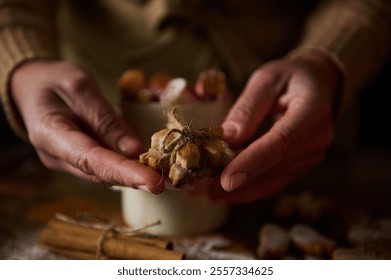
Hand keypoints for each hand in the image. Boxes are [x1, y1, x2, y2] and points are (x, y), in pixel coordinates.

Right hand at [10, 60, 163, 192]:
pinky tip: (151, 167)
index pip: (92, 159)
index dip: (124, 172)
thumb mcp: (80, 88)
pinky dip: (128, 168)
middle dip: (137, 178)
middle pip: (101, 173)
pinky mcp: (80, 159)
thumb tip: (134, 149)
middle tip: (172, 182)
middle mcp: (57, 157)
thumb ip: (105, 120)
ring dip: (136, 176)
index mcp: (51, 135)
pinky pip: (105, 166)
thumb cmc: (52, 80)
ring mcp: (68, 162)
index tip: (153, 181)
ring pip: (104, 174)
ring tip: (169, 177)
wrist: (32, 85)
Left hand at [210, 52, 340, 202]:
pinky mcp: (301, 164)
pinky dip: (248, 190)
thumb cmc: (290, 76)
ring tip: (203, 192)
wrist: (317, 84)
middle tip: (199, 186)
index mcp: (312, 110)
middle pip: (272, 164)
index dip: (254, 161)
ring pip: (270, 177)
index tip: (227, 179)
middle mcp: (316, 138)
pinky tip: (223, 195)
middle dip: (234, 177)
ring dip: (237, 188)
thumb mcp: (266, 80)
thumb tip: (227, 139)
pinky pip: (273, 182)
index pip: (282, 140)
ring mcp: (311, 155)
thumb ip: (247, 109)